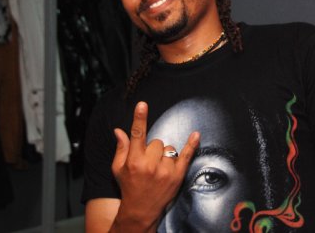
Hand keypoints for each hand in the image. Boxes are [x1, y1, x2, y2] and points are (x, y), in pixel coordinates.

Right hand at [111, 101, 199, 231]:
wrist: (140, 210)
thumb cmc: (129, 186)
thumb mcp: (118, 169)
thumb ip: (121, 148)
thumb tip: (119, 130)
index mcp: (134, 161)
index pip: (137, 134)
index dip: (139, 118)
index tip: (142, 104)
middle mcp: (150, 165)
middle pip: (156, 141)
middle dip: (152, 148)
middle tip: (147, 162)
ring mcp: (165, 171)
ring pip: (168, 148)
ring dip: (164, 154)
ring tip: (157, 168)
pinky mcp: (177, 176)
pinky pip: (186, 156)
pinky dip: (192, 145)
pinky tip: (196, 135)